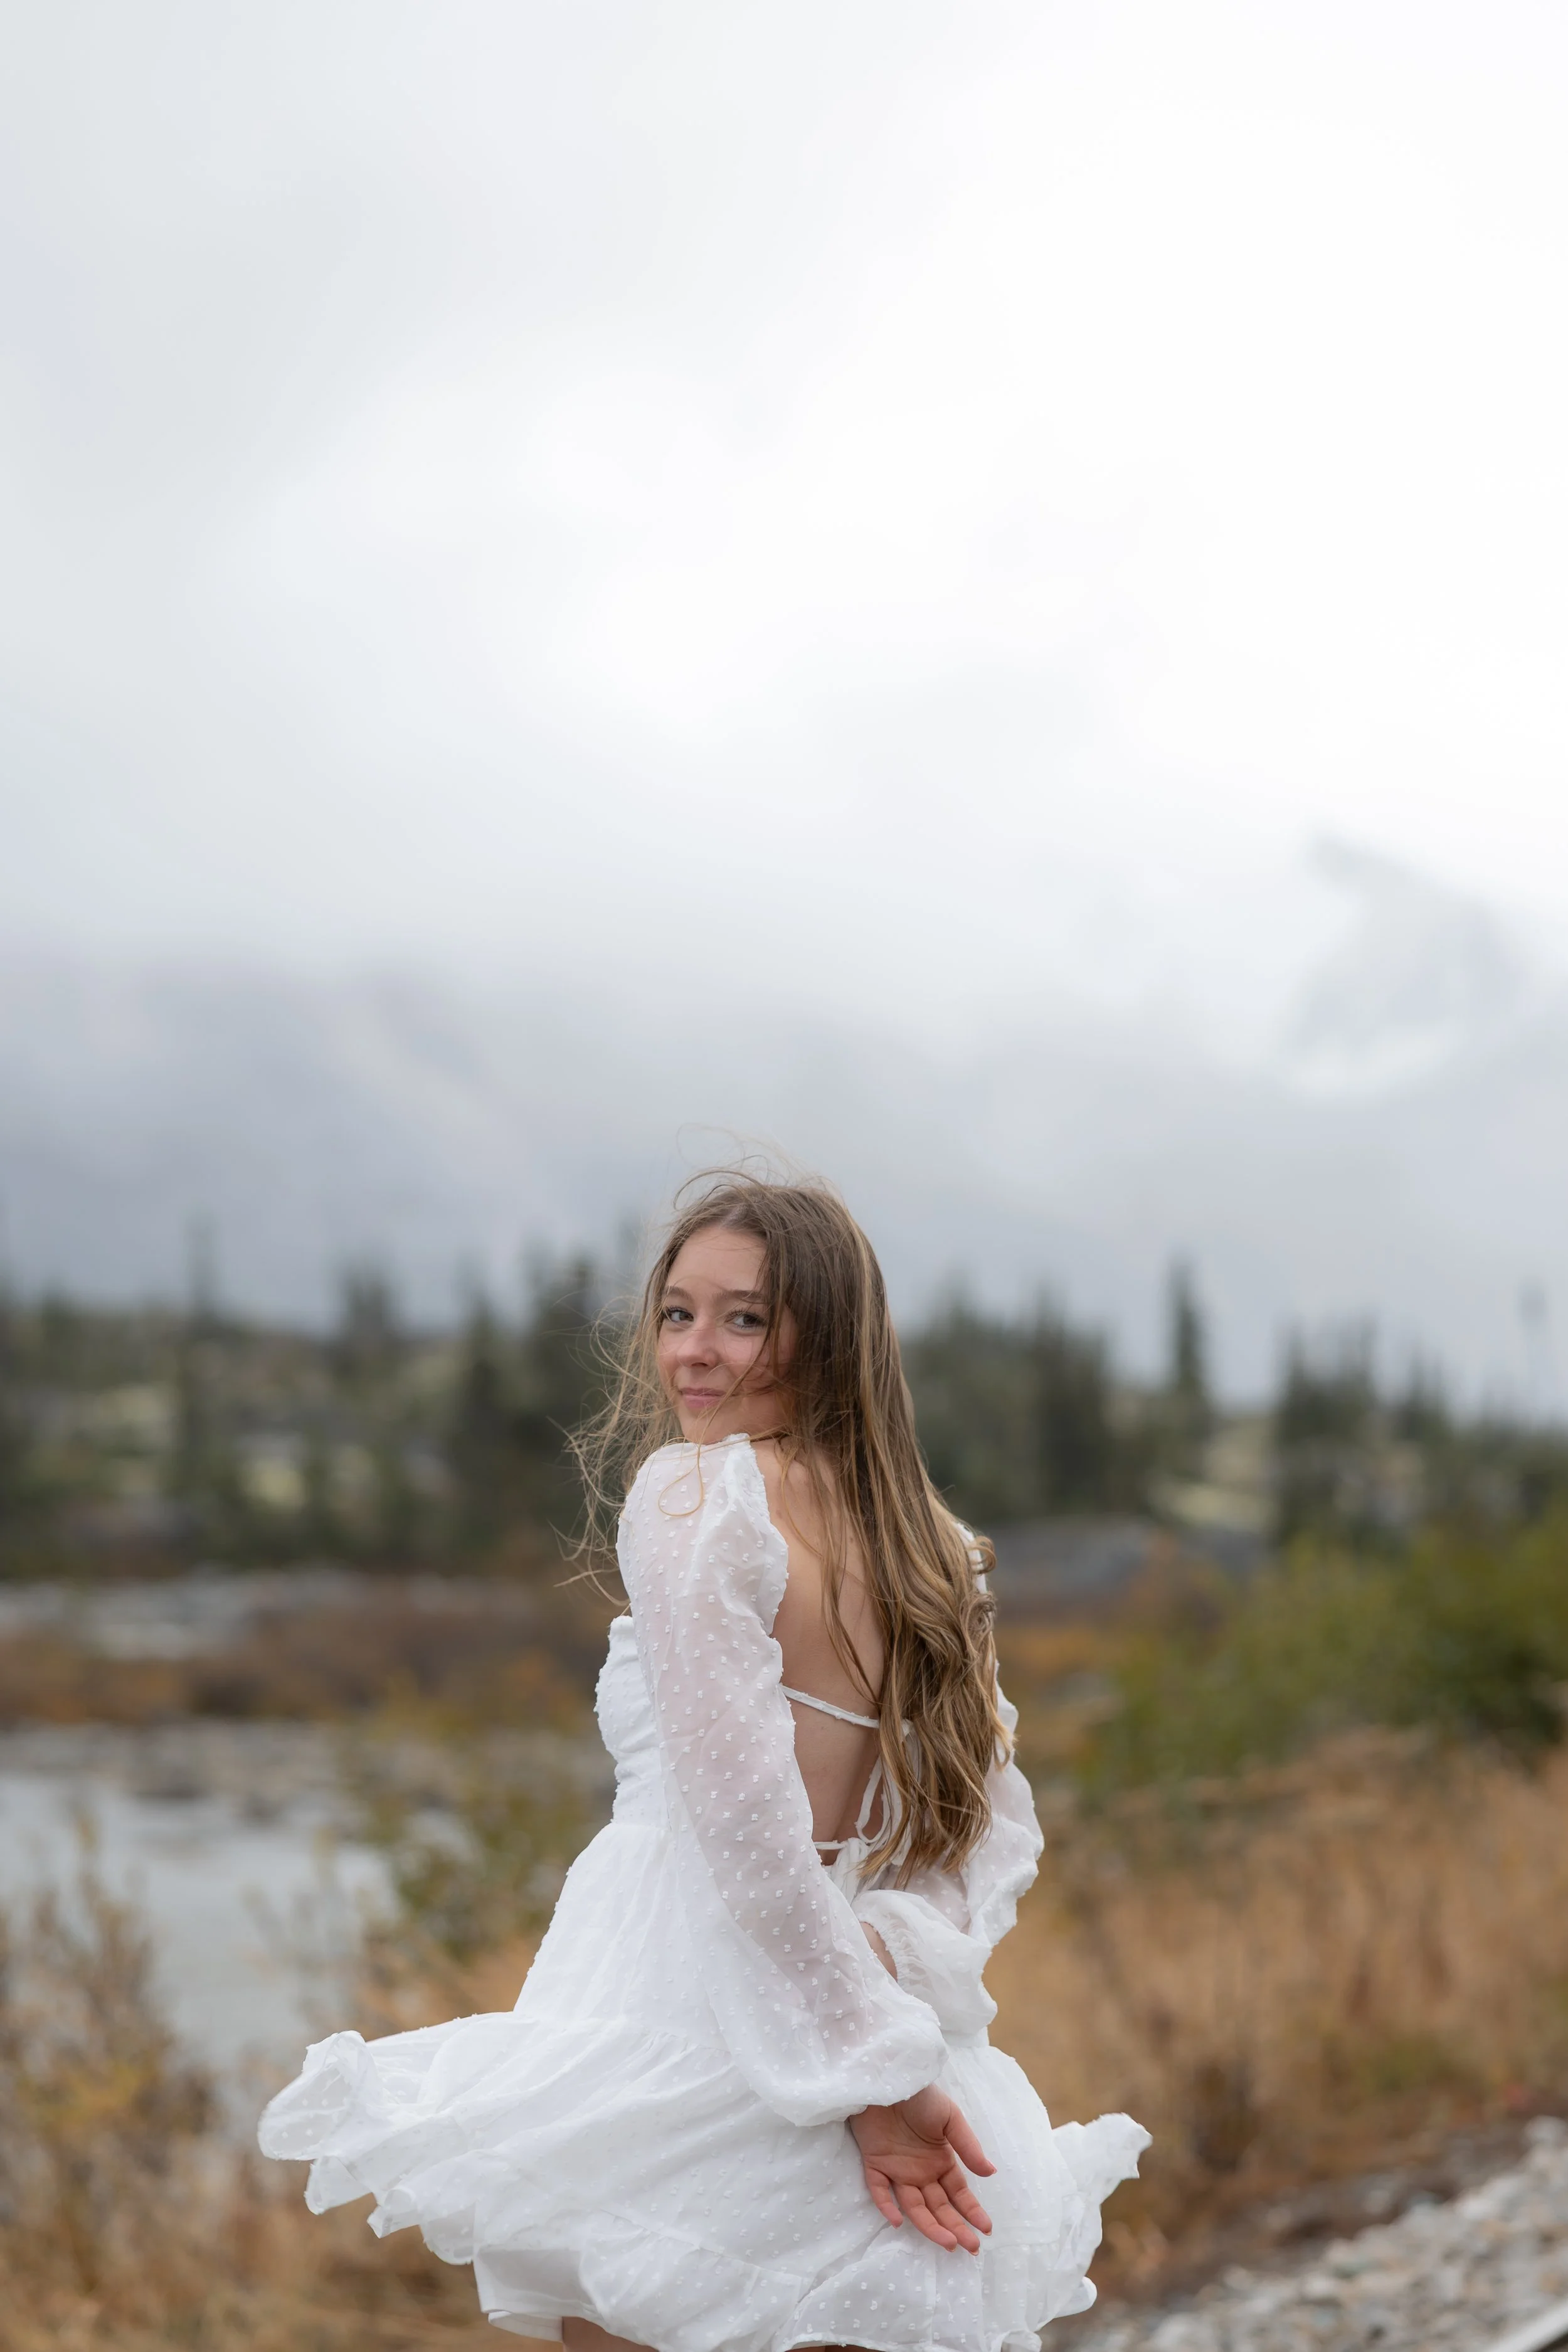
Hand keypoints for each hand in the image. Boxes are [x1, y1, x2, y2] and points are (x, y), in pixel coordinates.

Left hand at [849, 2085, 995, 2252]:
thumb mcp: (950, 2117)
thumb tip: (991, 2173)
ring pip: (914, 2206)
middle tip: (971, 2248)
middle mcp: (920, 2171)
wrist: (888, 2075)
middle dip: (956, 2227)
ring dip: (929, 2225)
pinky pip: (879, 2190)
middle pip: (939, 2206)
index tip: (986, 2230)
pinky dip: (887, 2206)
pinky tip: (897, 2221)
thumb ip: (967, 2146)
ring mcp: (897, 2169)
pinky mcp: (874, 2162)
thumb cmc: (922, 2095)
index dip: (972, 2211)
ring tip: (948, 2242)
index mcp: (940, 2160)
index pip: (958, 2193)